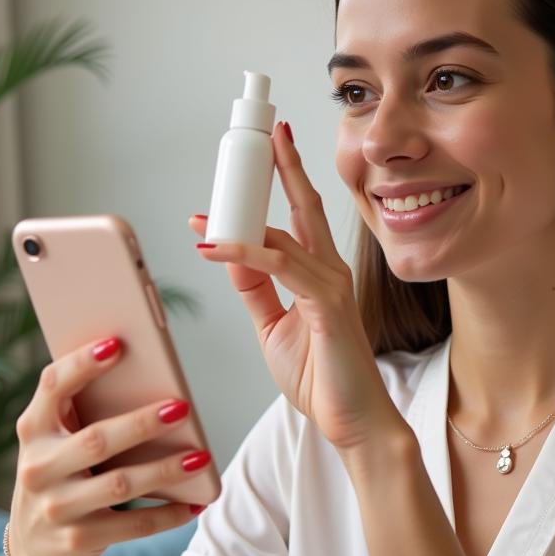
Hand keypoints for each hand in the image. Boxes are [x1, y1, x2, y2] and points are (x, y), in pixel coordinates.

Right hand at [9, 337, 207, 555]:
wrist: (35, 552)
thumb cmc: (63, 476)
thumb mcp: (58, 444)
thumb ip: (85, 414)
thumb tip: (150, 378)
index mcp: (33, 430)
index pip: (53, 386)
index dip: (82, 364)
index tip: (117, 344)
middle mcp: (38, 467)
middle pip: (96, 440)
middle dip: (142, 423)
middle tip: (182, 407)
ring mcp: (56, 507)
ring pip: (120, 485)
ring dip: (165, 470)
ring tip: (201, 457)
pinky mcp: (78, 540)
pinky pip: (132, 525)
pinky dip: (167, 514)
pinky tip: (196, 503)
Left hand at [190, 121, 404, 452]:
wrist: (353, 423)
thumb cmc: (322, 378)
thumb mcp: (274, 328)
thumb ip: (257, 291)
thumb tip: (231, 258)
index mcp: (320, 274)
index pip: (298, 217)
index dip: (278, 184)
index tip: (248, 162)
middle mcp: (331, 271)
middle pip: (304, 205)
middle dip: (282, 165)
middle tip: (260, 132)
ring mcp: (333, 285)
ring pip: (284, 234)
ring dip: (239, 222)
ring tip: (201, 217)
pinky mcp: (328, 305)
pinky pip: (280, 268)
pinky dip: (245, 254)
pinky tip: (216, 249)